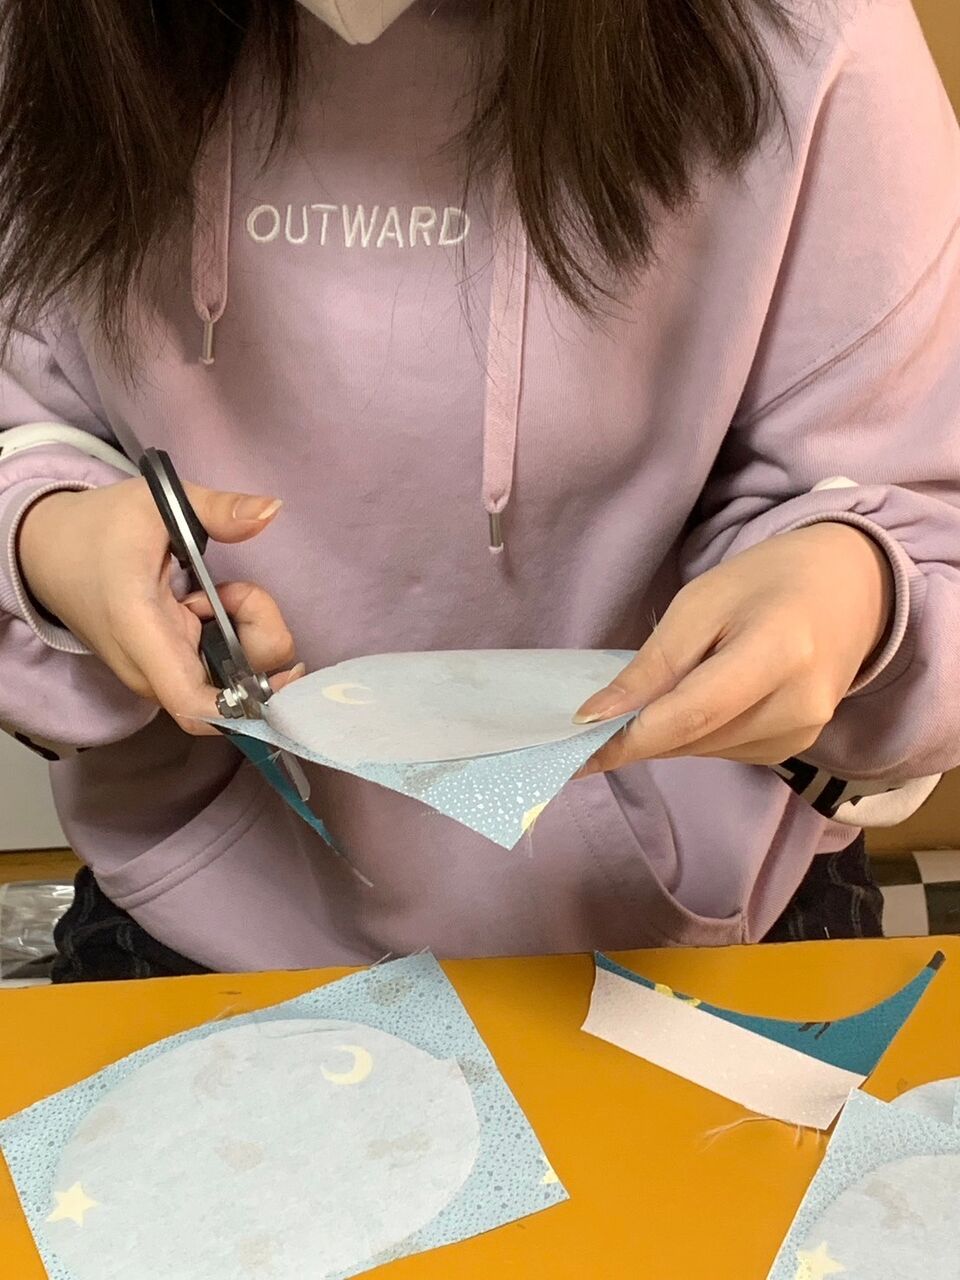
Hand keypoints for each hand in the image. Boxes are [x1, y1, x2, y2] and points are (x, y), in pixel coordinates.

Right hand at [17, 477, 302, 734]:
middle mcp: (151, 669)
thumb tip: (273, 509)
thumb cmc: (98, 529)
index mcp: (141, 631)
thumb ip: (217, 510)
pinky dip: (235, 638)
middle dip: (259, 642)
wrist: (49, 553)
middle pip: (230, 694)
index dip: (245, 706)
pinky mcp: (169, 669)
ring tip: (221, 592)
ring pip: (231, 680)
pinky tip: (214, 605)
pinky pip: (220, 669)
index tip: (282, 671)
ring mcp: (161, 675)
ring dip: (247, 635)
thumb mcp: (155, 503)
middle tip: (235, 592)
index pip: (194, 704)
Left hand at [574, 523, 893, 773]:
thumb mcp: (700, 602)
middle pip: (694, 737)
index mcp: (779, 654)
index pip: (692, 713)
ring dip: (664, 735)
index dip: (630, 738)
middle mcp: (798, 706)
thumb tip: (596, 717)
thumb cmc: (766, 582)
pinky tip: (690, 705)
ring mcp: (802, 734)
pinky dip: (693, 735)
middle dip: (636, 737)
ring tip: (644, 703)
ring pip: (703, 750)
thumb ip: (653, 664)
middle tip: (585, 731)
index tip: (575, 752)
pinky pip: (723, 751)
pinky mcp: (796, 749)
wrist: (849, 591)